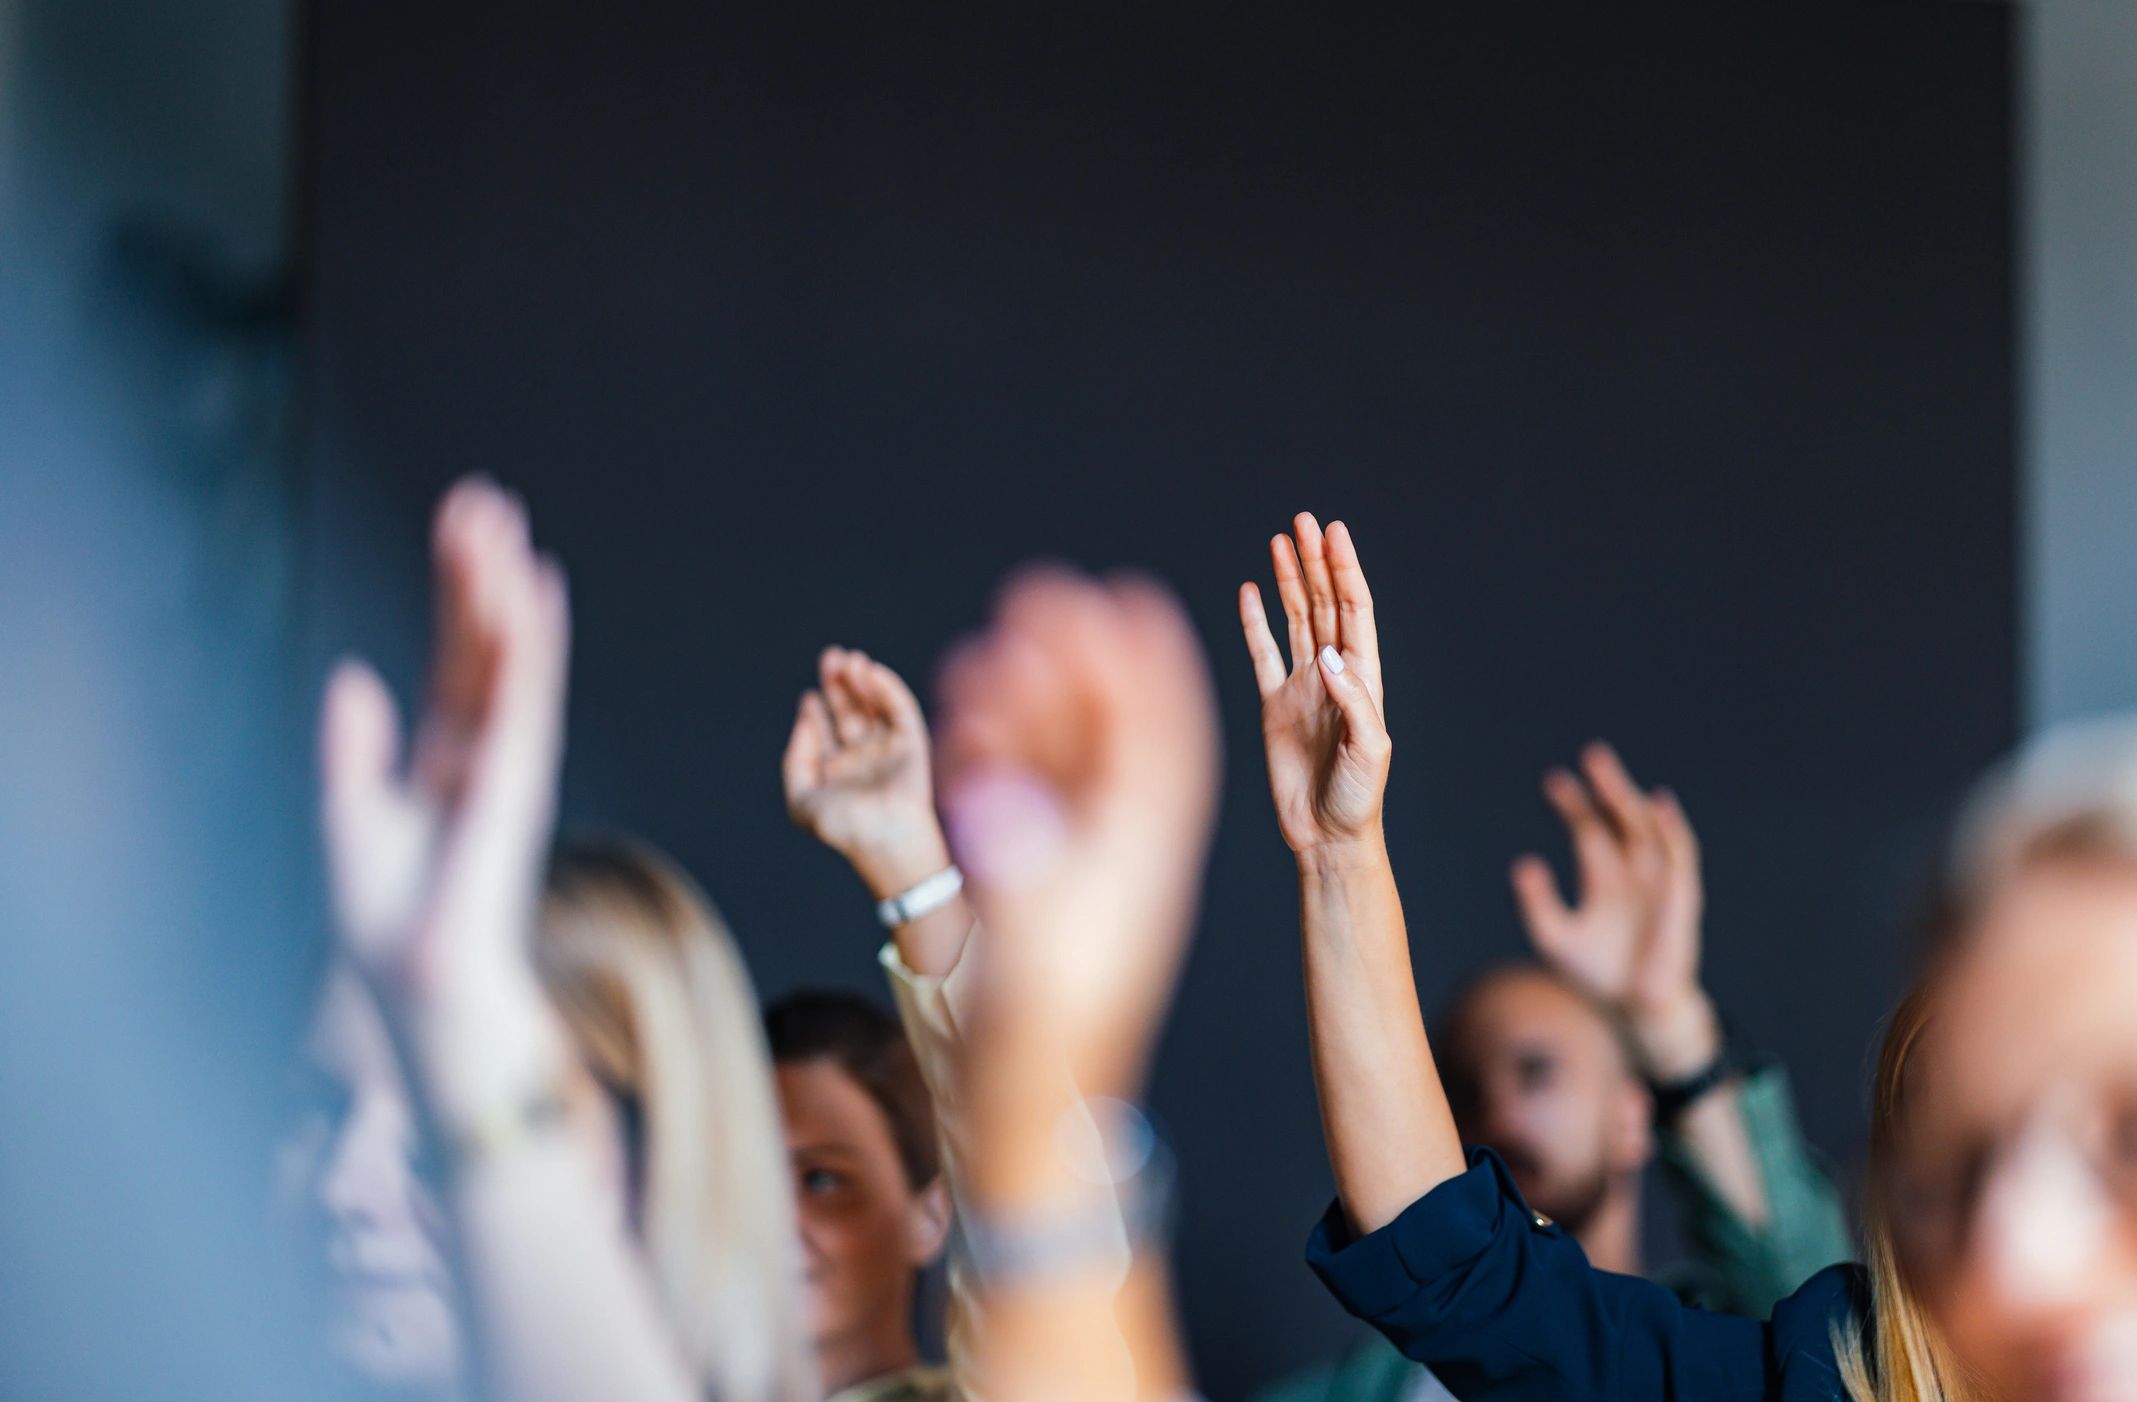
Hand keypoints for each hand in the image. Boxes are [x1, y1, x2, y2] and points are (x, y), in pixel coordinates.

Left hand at [318, 478, 569, 1107]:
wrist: (418, 985)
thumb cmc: (388, 917)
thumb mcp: (350, 814)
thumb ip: (353, 744)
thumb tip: (351, 671)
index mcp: (445, 751)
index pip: (455, 653)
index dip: (458, 588)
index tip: (466, 519)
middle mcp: (482, 747)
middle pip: (483, 642)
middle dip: (482, 570)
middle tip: (485, 496)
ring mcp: (503, 762)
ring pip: (506, 659)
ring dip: (505, 591)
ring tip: (502, 526)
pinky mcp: (509, 784)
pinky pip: (518, 699)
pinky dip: (525, 647)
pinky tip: (530, 594)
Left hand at [782, 646, 951, 898]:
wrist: (883, 839)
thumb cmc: (842, 827)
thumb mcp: (802, 799)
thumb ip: (796, 760)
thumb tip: (805, 721)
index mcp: (838, 774)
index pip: (827, 733)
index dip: (817, 711)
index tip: (808, 698)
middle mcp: (863, 759)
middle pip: (850, 713)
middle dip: (839, 685)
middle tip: (830, 657)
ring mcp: (888, 750)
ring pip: (874, 707)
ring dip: (862, 682)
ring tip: (849, 659)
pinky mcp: (912, 744)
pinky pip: (900, 709)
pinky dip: (887, 688)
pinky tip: (870, 672)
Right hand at [934, 568, 1219, 1094]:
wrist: (1029, 1115)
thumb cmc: (1044, 1044)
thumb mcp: (1036, 956)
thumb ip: (1020, 870)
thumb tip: (997, 798)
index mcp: (1145, 863)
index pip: (1159, 746)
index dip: (1148, 668)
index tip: (1132, 601)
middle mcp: (1121, 854)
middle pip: (1109, 738)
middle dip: (1078, 664)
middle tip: (1041, 597)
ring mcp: (1078, 867)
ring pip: (1063, 765)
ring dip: (1031, 702)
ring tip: (991, 648)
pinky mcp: (1039, 885)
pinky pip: (1027, 802)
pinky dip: (1002, 756)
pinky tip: (970, 720)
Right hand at [1238, 513, 1390, 856]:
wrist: (1327, 838)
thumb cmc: (1359, 800)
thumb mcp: (1370, 750)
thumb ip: (1352, 701)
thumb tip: (1326, 655)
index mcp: (1362, 679)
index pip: (1354, 611)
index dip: (1345, 570)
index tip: (1334, 533)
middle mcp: (1331, 675)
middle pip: (1324, 604)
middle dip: (1315, 561)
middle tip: (1303, 520)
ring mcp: (1300, 688)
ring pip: (1294, 620)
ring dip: (1289, 580)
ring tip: (1280, 540)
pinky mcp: (1272, 707)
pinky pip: (1261, 655)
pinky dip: (1255, 624)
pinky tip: (1250, 592)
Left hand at [1509, 744, 1714, 1076]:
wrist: (1633, 1010)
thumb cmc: (1595, 974)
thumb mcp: (1554, 937)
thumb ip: (1538, 903)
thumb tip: (1523, 863)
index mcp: (1602, 875)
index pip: (1588, 827)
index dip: (1574, 803)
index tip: (1555, 780)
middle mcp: (1632, 871)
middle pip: (1620, 817)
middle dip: (1607, 786)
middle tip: (1592, 753)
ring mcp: (1657, 881)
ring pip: (1648, 828)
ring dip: (1633, 799)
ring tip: (1612, 773)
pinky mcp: (1679, 897)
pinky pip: (1679, 857)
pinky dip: (1671, 829)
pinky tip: (1658, 805)